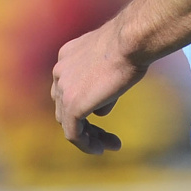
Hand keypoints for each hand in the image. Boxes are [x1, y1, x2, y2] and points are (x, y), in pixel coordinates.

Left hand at [50, 23, 147, 155]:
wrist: (130, 41)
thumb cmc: (131, 46)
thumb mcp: (113, 64)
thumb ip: (102, 85)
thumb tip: (100, 110)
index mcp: (67, 57)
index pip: (69, 88)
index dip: (87, 104)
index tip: (105, 111)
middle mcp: (60, 71)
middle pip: (65, 107)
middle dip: (86, 124)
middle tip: (109, 135)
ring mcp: (63, 89)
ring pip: (68, 122)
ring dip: (89, 136)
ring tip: (108, 146)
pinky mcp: (72, 105)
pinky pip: (73, 134)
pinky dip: (86, 144)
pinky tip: (100, 149)